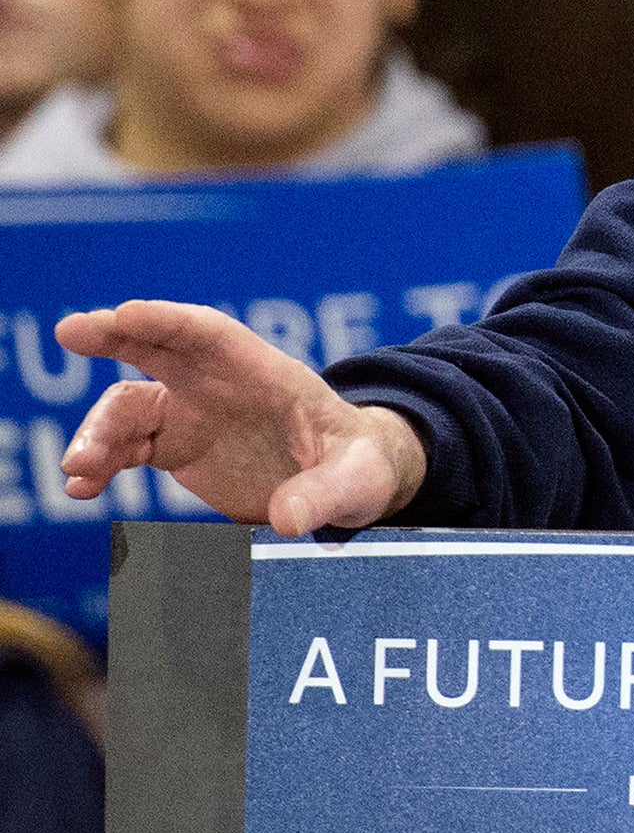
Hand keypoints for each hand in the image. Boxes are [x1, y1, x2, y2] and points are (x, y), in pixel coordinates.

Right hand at [55, 300, 426, 537]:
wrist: (350, 484)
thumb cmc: (362, 465)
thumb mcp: (359, 478)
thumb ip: (326, 494)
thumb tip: (289, 519)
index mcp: (268, 374)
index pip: (212, 334)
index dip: (168, 320)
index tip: (124, 314)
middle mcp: (222, 385)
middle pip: (160, 349)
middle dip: (115, 335)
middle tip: (71, 332)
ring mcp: (195, 415)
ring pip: (131, 408)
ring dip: (99, 432)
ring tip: (78, 469)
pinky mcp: (179, 449)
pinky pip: (127, 450)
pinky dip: (101, 464)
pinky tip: (81, 487)